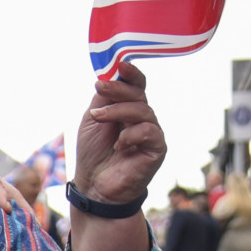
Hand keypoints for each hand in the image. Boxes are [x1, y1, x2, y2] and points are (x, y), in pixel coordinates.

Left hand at [73, 63, 165, 207]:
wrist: (94, 185)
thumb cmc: (93, 153)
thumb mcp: (93, 120)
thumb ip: (103, 99)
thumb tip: (109, 74)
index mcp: (128, 109)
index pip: (136, 86)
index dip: (131, 74)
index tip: (120, 65)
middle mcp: (143, 118)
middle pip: (138, 95)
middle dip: (118, 88)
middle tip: (99, 86)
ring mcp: (151, 133)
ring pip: (142, 111)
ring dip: (117, 111)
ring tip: (97, 118)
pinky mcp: (157, 149)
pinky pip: (150, 132)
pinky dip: (131, 134)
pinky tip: (118, 144)